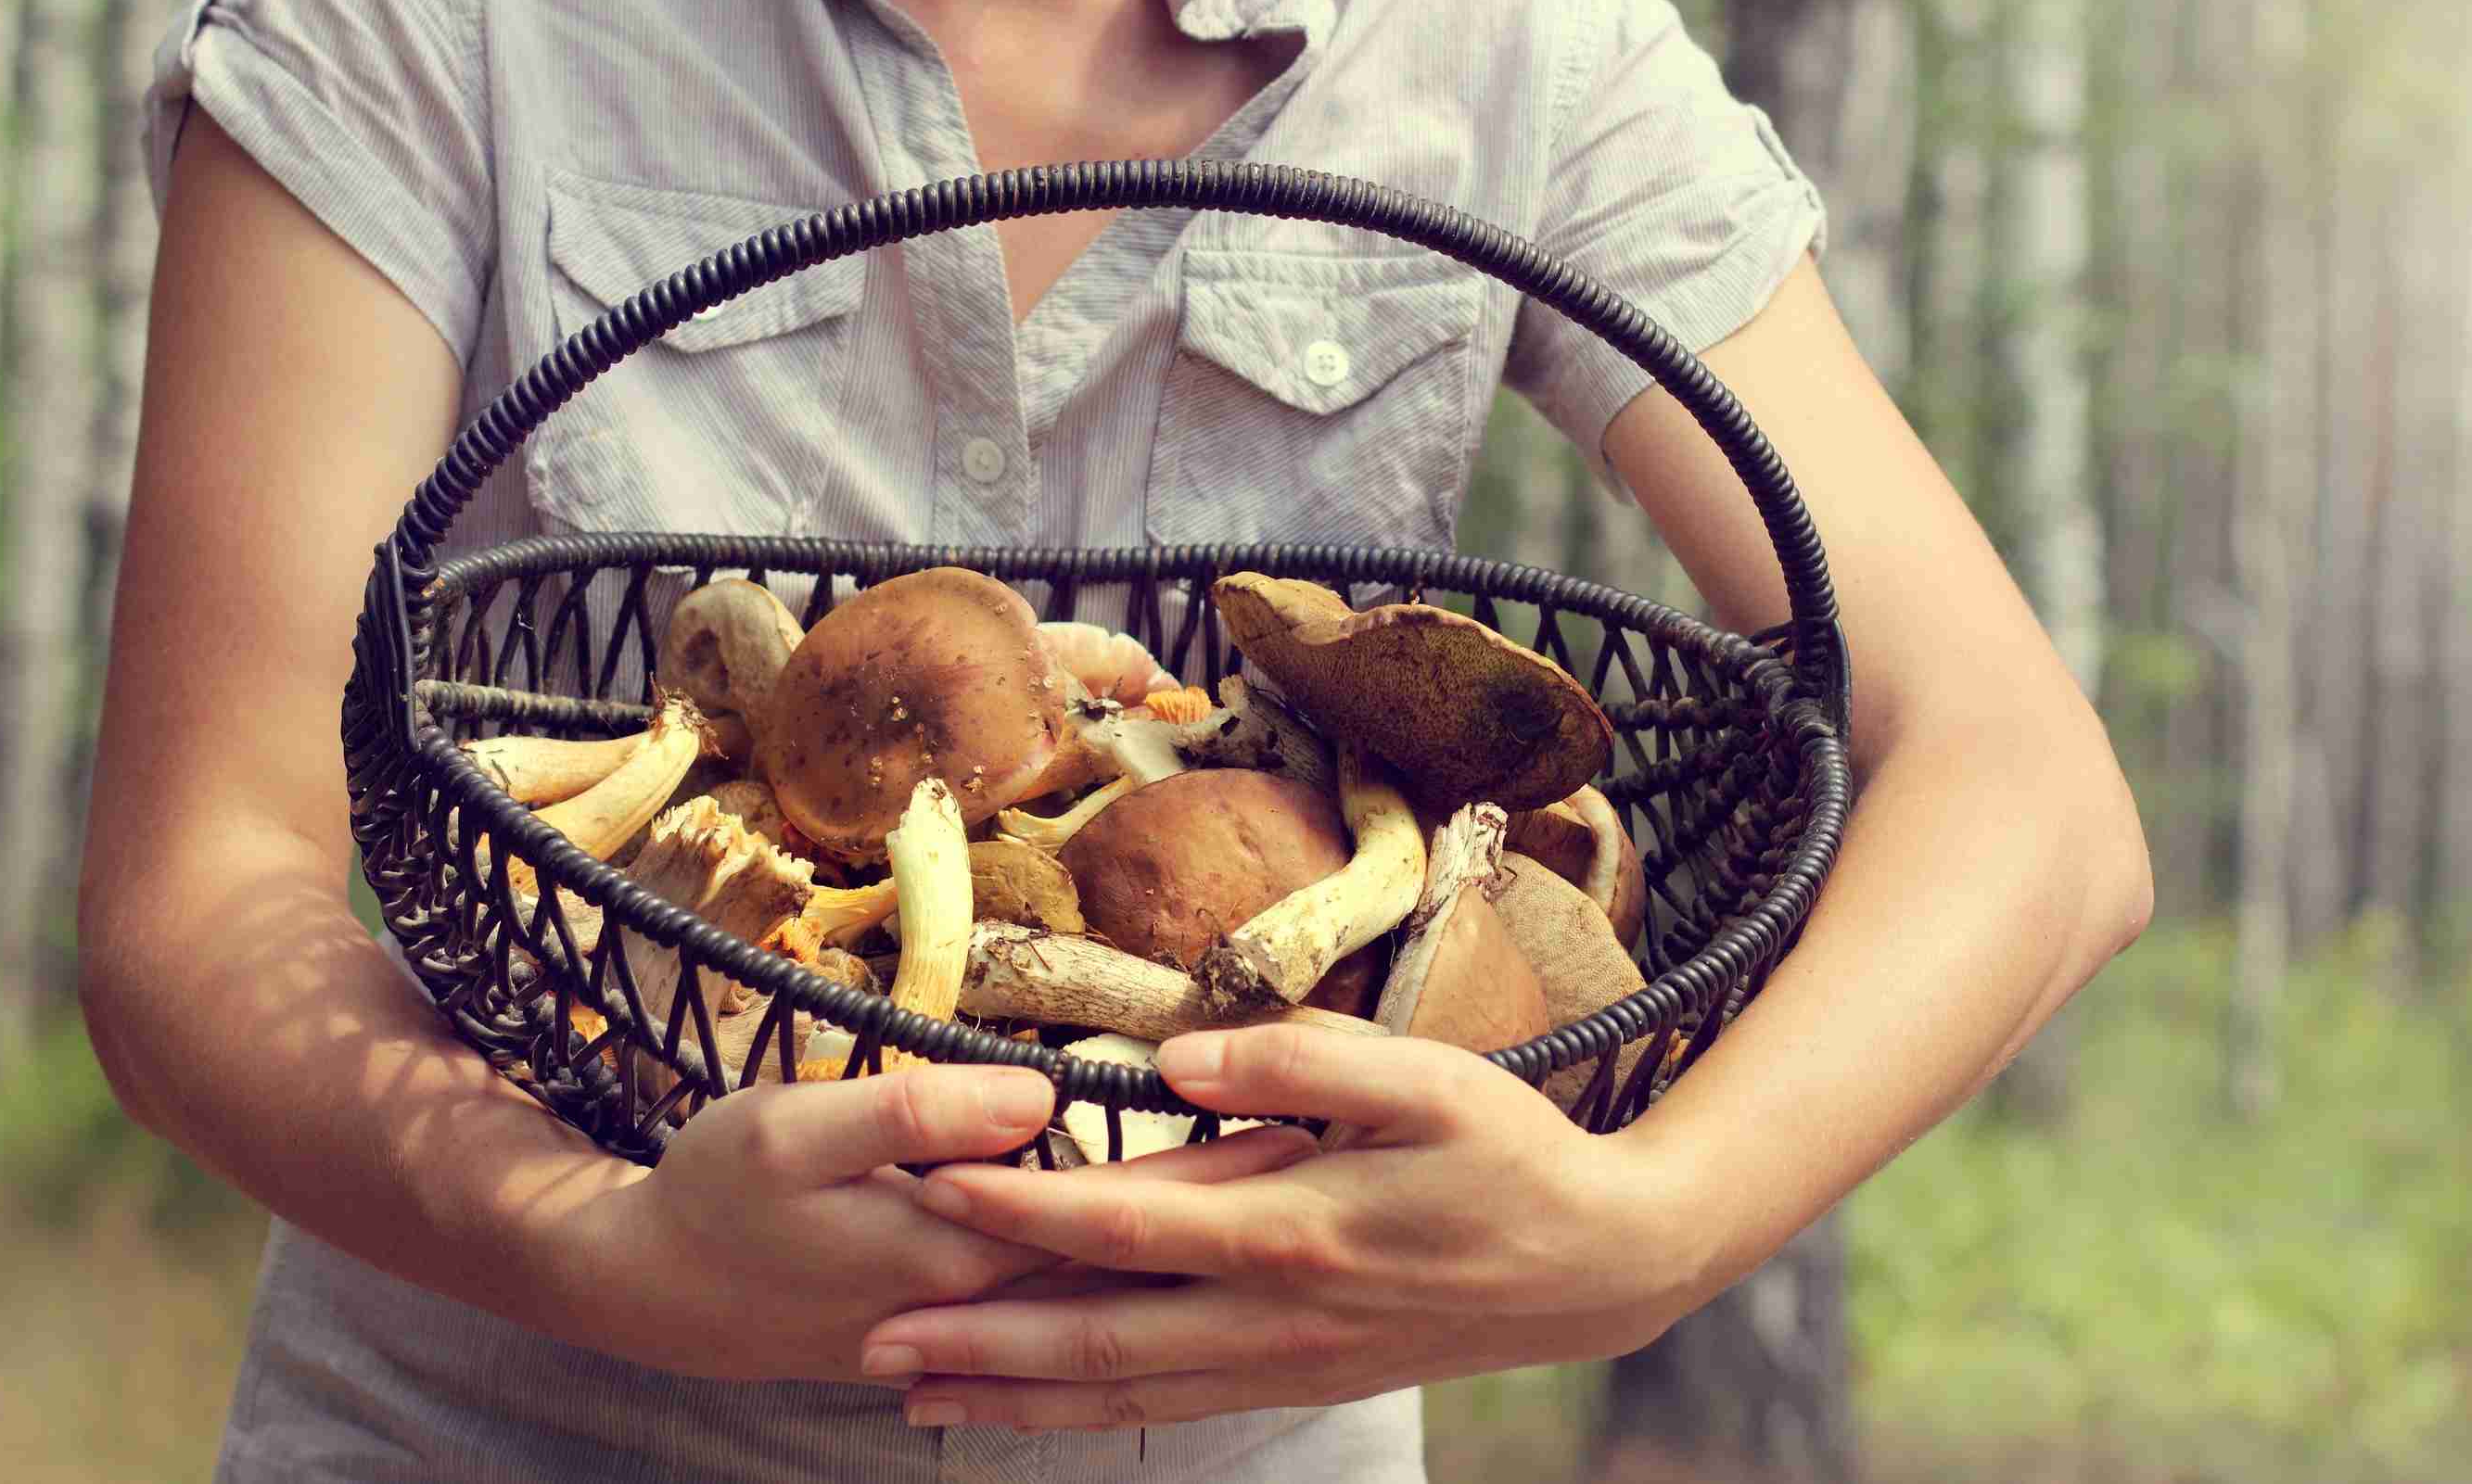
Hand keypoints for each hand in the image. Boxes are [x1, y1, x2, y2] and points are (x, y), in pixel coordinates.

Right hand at [567, 1064, 1317, 1383]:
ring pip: (1123, 1291)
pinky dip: (1140, 1286)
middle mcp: (994, 1300)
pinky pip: (1078, 1306)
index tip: (1302, 1121)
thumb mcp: (789, 1132)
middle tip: (1335, 1155)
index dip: (1213, 1168)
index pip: (1123, 1216)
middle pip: (1145, 1261)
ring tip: (1289, 1199)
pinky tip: (1182, 1268)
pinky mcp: (964, 1317)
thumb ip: (909, 1112)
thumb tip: (1031, 1096)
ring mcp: (981, 1320)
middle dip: (1238, 1210)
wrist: (655, 1292)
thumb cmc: (717, 1198)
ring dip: (1200, 1251)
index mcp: (969, 1250)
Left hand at [854, 1026, 1717, 1428]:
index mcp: (1294, 1228)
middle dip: (975, 1339)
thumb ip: (1297, 1062)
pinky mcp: (1301, 1380)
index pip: (1121, 1220)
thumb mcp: (1427, 1079)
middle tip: (868, 1337)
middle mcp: (1273, 1315)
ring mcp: (1285, 1362)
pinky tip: (1040, 1409)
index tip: (926, 1183)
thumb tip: (1173, 1058)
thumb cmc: (1516, 1154)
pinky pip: (1173, 1407)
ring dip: (1015, 1396)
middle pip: (1095, 1335)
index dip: (1018, 1205)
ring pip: (1123, 1391)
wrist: (1602, 1267)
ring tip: (917, 1395)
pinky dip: (1092, 1412)